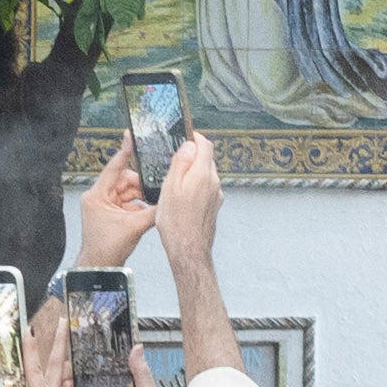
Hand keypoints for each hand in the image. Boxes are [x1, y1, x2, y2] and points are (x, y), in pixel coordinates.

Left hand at [75, 145, 153, 273]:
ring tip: (150, 205)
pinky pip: (128, 202)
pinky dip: (138, 206)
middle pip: (124, 180)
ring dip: (140, 197)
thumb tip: (170, 201)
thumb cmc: (107, 248)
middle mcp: (99, 197)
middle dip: (140, 186)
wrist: (99, 267)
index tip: (131, 136)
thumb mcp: (134, 227)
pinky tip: (147, 213)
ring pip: (128, 192)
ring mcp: (104, 205)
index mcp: (97, 195)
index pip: (113, 168)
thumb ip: (153, 211)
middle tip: (153, 192)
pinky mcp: (110, 213)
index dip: (125, 152)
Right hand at [153, 130, 223, 275]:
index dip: (195, 138)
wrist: (189, 249)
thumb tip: (189, 145)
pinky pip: (206, 188)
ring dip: (194, 171)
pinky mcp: (214, 206)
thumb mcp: (170, 188)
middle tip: (175, 158)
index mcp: (202, 174)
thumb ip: (180, 164)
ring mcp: (216, 195)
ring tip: (175, 179)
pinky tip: (182, 195)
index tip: (184, 136)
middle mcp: (214, 183)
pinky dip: (196, 185)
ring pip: (206, 174)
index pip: (205, 145)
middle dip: (193, 155)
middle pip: (206, 159)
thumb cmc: (176, 223)